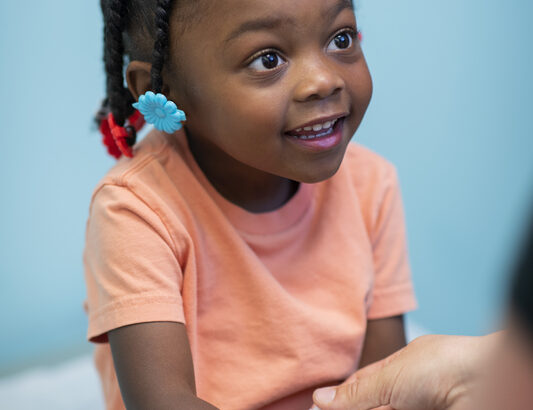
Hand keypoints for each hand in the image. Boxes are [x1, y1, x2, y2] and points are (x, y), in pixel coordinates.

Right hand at [311, 333, 498, 409]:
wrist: (481, 381)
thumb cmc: (441, 366)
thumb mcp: (389, 378)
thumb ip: (355, 393)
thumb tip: (319, 398)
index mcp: (402, 368)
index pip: (363, 383)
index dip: (340, 397)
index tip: (318, 407)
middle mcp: (411, 391)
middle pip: (372, 405)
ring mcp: (420, 408)